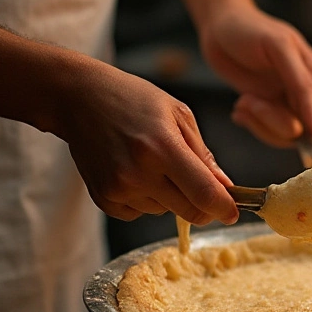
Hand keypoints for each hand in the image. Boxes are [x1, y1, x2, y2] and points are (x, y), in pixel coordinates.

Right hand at [51, 58, 238, 225]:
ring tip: (152, 162)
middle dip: (203, 206)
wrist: (78, 99)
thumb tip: (225, 188)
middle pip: (189, 212)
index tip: (233, 212)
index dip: (225, 208)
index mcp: (163, 147)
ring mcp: (119, 189)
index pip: (205, 194)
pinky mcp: (104, 199)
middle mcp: (139, 173)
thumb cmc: (133, 99)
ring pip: (165, 212)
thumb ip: (204, 154)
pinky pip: (141, 212)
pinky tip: (133, 171)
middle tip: (202, 188)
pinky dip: (146, 199)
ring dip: (170, 196)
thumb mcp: (178, 114)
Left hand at [197, 4, 311, 147]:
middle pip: (302, 126)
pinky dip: (251, 124)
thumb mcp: (278, 47)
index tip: (304, 139)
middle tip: (247, 101)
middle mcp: (303, 89)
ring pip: (283, 133)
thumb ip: (301, 81)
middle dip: (273, 121)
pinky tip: (238, 110)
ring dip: (259, 123)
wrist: (219, 26)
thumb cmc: (248, 28)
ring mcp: (284, 99)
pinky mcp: (267, 106)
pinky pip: (267, 130)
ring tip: (241, 104)